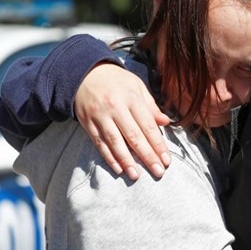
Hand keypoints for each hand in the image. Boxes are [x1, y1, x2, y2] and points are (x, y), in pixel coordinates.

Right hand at [75, 63, 172, 179]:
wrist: (84, 73)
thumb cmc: (117, 81)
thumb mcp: (137, 87)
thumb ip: (151, 106)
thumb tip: (166, 122)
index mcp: (132, 99)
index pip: (148, 126)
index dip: (158, 144)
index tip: (166, 160)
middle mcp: (116, 108)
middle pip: (133, 136)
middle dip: (147, 156)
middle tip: (157, 172)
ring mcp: (100, 117)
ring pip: (115, 142)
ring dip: (126, 160)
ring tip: (136, 175)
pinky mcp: (87, 123)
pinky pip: (99, 143)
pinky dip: (108, 157)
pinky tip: (118, 168)